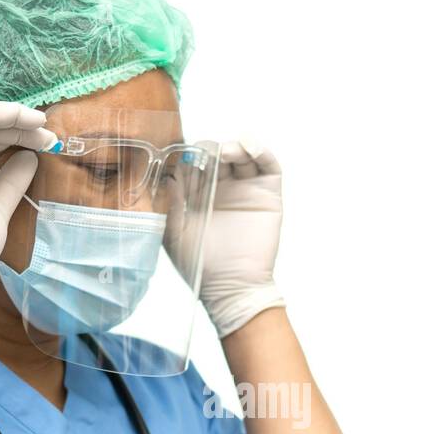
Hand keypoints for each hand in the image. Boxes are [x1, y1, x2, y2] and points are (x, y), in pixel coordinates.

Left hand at [172, 138, 285, 337]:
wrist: (233, 287)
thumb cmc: (200, 266)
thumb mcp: (174, 233)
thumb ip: (169, 203)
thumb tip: (165, 174)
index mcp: (196, 194)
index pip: (192, 163)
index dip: (187, 155)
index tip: (180, 155)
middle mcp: (221, 188)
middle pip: (217, 153)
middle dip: (210, 149)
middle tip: (205, 154)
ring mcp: (245, 189)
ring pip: (242, 154)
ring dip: (235, 146)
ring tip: (228, 152)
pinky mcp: (267, 194)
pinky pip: (268, 165)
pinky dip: (261, 151)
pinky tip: (250, 148)